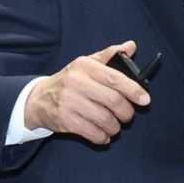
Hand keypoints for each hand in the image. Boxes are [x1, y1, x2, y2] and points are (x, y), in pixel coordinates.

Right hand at [24, 40, 150, 143]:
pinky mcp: (64, 120)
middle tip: (128, 116)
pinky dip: (103, 137)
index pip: (114, 78)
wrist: (38, 99)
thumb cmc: (68, 81)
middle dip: (127, 112)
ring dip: (115, 126)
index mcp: (84, 66)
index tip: (145, 100)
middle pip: (113, 100)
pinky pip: (93, 133)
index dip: (133, 90)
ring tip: (115, 125)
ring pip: (105, 119)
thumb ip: (109, 55)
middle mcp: (76, 82)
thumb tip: (131, 45)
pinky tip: (104, 135)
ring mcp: (69, 102)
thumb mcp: (85, 64)